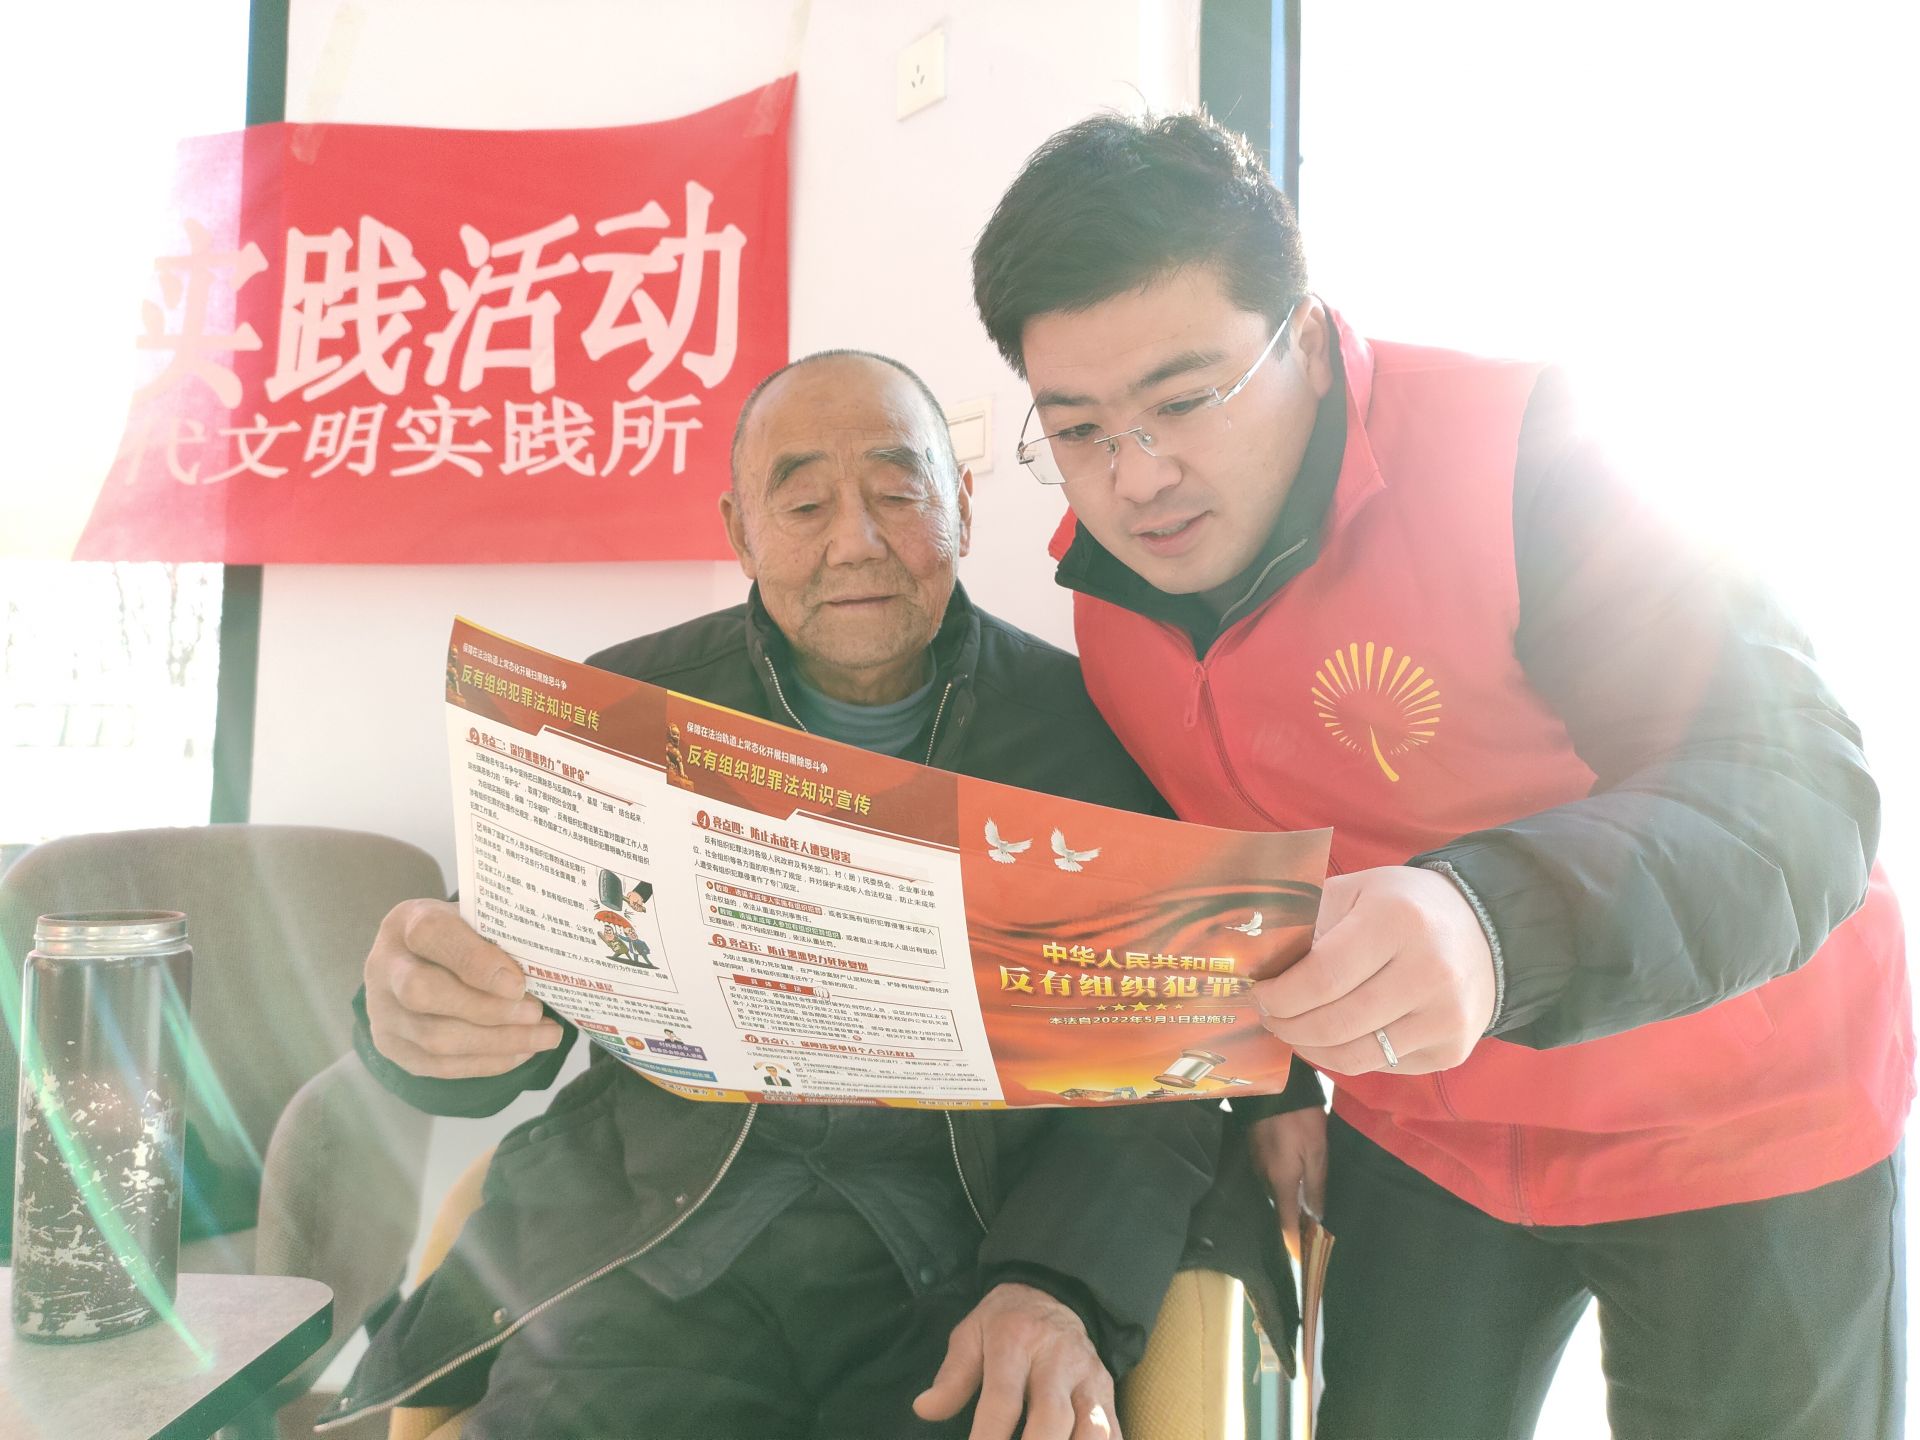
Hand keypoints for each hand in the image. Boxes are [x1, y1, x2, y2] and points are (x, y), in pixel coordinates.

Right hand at [363, 898, 563, 1078]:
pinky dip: (487, 1062)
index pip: (431, 935)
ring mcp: (382, 1012)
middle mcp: (384, 967)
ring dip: (497, 1042)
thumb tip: (546, 964)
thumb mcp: (474, 920)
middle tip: (536, 1013)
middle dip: (488, 1010)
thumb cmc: (458, 937)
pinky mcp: (392, 1048)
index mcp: (406, 922)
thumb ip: (498, 936)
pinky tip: (522, 1051)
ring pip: (434, 1038)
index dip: (474, 961)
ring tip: (544, 1036)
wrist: (415, 962)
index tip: (517, 983)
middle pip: (423, 993)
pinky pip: (440, 1065)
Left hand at [914, 1282, 1119, 1439]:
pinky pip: (1113, 1429)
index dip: (988, 1436)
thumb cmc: (1005, 1322)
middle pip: (1052, 1417)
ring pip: (1092, 1426)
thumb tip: (925, 1410)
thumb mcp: (971, 1334)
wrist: (1055, 1292)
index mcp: (1016, 1341)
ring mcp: (1088, 1377)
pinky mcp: (1108, 1391)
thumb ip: (952, 1376)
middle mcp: (1057, 1360)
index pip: (1002, 1398)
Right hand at [1247, 1107, 1326, 1257]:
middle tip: (1311, 1225)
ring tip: (1306, 1199)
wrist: (1276, 1087)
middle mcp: (1264, 1175)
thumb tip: (1316, 1215)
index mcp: (1281, 1180)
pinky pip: (1269, 1173)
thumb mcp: (1317, 1153)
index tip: (1299, 1257)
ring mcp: (1256, 1161)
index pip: (1285, 1220)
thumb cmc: (1300, 1120)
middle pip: (1279, 1205)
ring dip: (1287, 1196)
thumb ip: (1317, 1186)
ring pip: (1274, 1188)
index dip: (1292, 1240)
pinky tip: (1294, 1171)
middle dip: (1292, 1216)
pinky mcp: (1254, 1148)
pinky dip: (1281, 1179)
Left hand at [1252, 866, 1493, 1075]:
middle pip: (1334, 1024)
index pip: (1322, 977)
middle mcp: (1429, 971)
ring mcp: (1445, 1017)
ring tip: (1295, 1031)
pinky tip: (1339, 1034)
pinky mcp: (1452, 1048)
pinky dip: (1348, 1056)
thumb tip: (1258, 966)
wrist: (1486, 929)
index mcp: (1397, 921)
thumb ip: (1307, 923)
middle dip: (1288, 1026)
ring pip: (1355, 1057)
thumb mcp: (1354, 892)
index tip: (1260, 994)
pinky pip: (1382, 1066)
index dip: (1280, 995)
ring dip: (1311, 1050)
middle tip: (1271, 1017)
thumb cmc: (1402, 907)